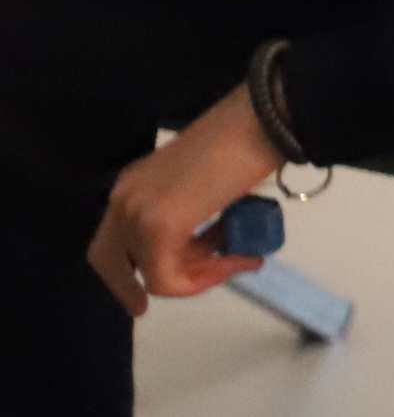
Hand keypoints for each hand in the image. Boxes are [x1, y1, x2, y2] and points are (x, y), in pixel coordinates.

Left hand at [86, 89, 283, 318]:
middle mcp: (125, 199)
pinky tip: (238, 259)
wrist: (262, 121)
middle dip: (139, 287)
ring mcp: (138, 213)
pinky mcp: (159, 228)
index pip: (112, 239)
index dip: (126, 270)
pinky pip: (167, 278)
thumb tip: (213, 245)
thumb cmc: (245, 142)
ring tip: (241, 257)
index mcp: (133, 185)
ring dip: (198, 276)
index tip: (159, 283)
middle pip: (108, 263)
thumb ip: (195, 213)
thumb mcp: (206, 184)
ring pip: (148, 274)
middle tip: (176, 295)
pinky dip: (206, 279)